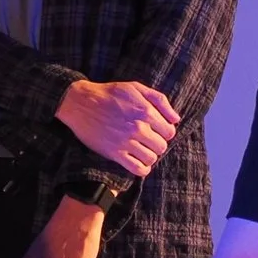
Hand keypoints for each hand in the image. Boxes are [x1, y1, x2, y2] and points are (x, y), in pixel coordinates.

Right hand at [56, 79, 178, 176]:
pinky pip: (138, 169)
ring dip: (149, 155)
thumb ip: (160, 100)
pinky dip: (142, 168)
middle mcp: (138, 128)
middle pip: (162, 146)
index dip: (165, 132)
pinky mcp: (115, 153)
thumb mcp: (136, 88)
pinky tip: (138, 161)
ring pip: (151, 158)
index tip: (157, 131)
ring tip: (142, 149)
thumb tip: (176, 119)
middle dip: (157, 143)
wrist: (81, 103)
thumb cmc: (109, 93)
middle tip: (148, 140)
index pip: (169, 131)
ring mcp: (127, 142)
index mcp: (146, 111)